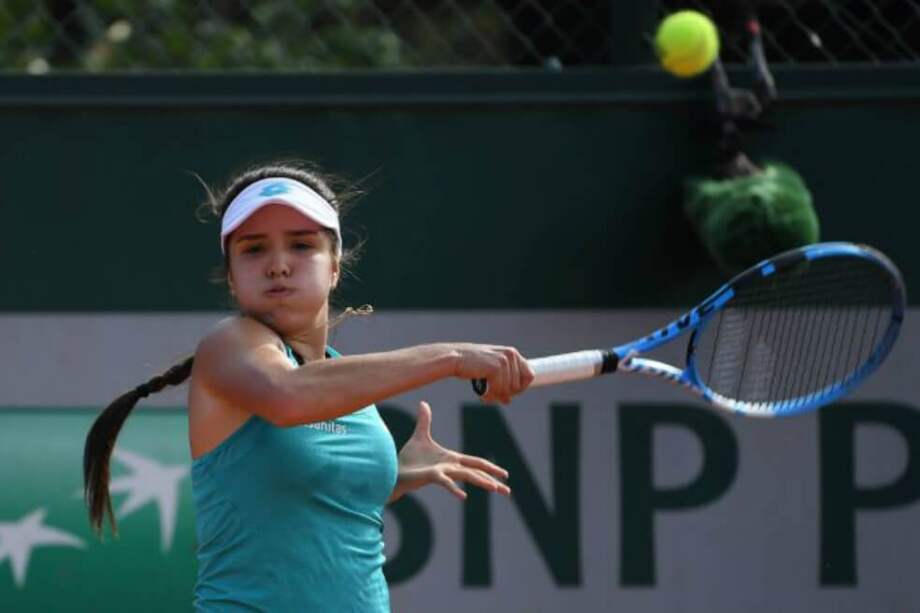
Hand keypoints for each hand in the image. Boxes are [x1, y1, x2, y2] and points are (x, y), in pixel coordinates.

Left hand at [389, 401, 510, 501]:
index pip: (475, 463)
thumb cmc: (408, 459)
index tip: (505, 475)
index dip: (490, 467)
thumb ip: (425, 420)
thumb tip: (424, 403)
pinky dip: (455, 489)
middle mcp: (450, 467)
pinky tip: (464, 497)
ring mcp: (443, 472)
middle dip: (492, 480)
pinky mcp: (432, 476)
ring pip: (467, 476)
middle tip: (507, 491)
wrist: (394, 472)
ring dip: (482, 482)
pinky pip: (446, 482)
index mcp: (451, 460)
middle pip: (476, 472)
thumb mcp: (420, 436)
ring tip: (496, 489)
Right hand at [452, 343, 533, 404]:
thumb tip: (508, 400)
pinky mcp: (497, 368)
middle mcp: (511, 355)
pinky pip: (499, 390)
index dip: (521, 388)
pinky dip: (490, 396)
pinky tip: (482, 394)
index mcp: (512, 353)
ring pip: (509, 390)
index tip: (508, 394)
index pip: (529, 375)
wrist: (454, 358)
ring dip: (495, 396)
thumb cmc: (470, 364)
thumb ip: (502, 382)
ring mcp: (504, 360)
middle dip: (505, 394)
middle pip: (519, 386)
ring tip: (485, 395)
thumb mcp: (490, 371)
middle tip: (491, 396)